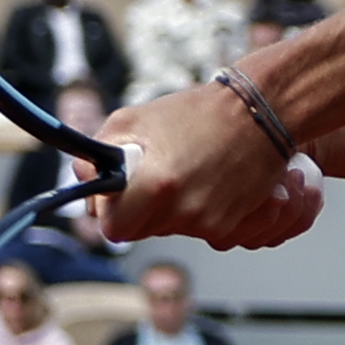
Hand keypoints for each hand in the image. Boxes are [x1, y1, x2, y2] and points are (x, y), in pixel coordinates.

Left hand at [97, 85, 323, 248]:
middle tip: (158, 175)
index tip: (119, 194)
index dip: (112, 212)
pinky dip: (201, 210)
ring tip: (187, 173)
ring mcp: (210, 222)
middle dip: (143, 209)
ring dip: (173, 209)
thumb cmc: (201, 112)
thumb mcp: (135, 120)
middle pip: (143, 232)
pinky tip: (209, 182)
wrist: (261, 112)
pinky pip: (202, 230)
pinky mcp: (231, 225)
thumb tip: (83, 177)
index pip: (114, 229)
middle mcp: (184, 211)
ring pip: (173, 231)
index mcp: (157, 184)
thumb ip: (101, 152)